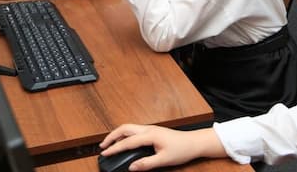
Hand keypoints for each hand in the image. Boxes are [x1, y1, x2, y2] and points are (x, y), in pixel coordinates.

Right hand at [100, 125, 224, 170]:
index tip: (105, 153)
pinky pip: (134, 130)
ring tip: (109, 143)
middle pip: (125, 129)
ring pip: (129, 128)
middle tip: (102, 146)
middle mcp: (149, 129)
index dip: (114, 148)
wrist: (194, 143)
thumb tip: (132, 167)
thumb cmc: (182, 149)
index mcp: (150, 135)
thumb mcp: (164, 160)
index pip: (127, 141)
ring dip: (118, 134)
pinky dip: (125, 134)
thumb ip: (146, 164)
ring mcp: (151, 129)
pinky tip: (123, 141)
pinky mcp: (153, 131)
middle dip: (111, 136)